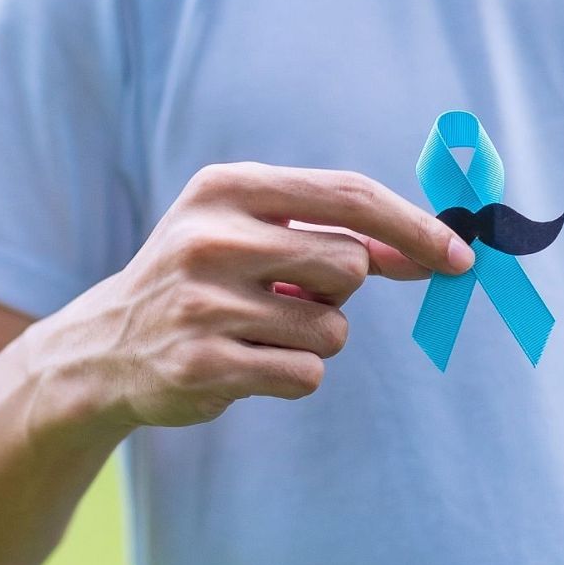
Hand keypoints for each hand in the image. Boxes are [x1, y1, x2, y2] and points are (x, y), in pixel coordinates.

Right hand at [27, 162, 474, 428]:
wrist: (104, 347)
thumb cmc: (200, 280)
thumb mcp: (248, 231)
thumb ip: (333, 231)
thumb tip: (436, 251)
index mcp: (224, 188)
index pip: (347, 195)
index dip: (414, 226)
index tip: (459, 257)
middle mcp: (210, 238)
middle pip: (349, 265)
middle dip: (340, 292)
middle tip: (291, 297)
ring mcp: (202, 303)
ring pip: (332, 330)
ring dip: (315, 339)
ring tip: (259, 332)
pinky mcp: (203, 364)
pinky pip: (305, 375)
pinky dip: (293, 375)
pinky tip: (246, 365)